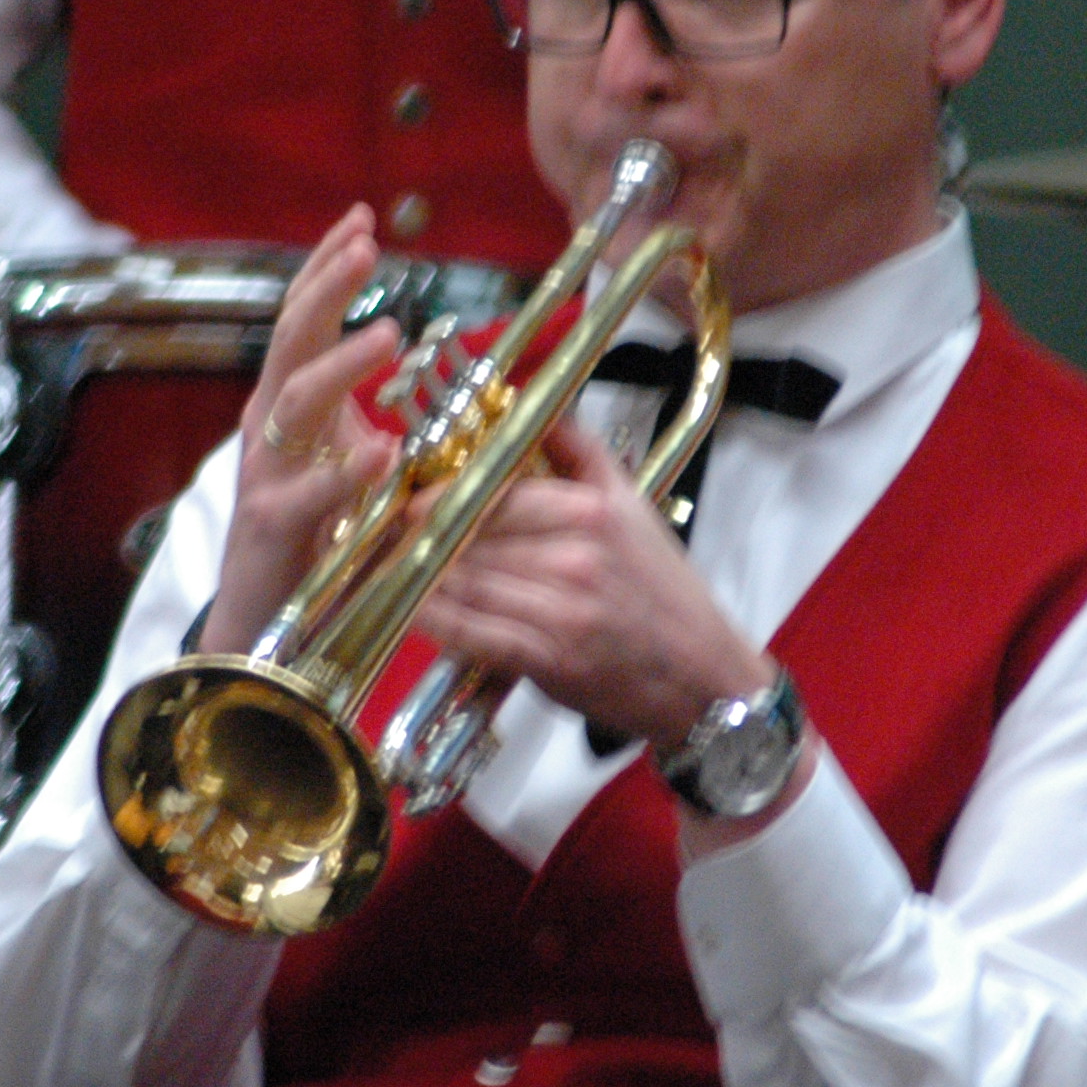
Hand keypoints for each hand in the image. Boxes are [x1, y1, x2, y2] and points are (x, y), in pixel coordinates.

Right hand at [198, 205, 400, 654]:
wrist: (263, 615)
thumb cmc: (310, 531)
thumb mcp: (338, 455)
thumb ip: (362, 408)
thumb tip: (405, 352)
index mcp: (284, 403)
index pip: (301, 318)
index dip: (326, 268)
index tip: (360, 219)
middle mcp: (267, 426)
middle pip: (291, 338)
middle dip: (327, 286)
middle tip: (367, 244)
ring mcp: (266, 472)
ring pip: (296, 399)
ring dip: (344, 362)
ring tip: (391, 333)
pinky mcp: (274, 524)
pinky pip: (313, 492)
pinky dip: (348, 470)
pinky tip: (383, 449)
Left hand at [414, 417, 770, 748]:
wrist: (705, 677)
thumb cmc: (667, 592)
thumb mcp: (635, 506)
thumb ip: (584, 453)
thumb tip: (539, 408)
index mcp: (592, 515)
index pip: (497, 492)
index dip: (443, 492)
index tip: (411, 491)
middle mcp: (573, 560)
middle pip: (473, 536)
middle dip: (419, 529)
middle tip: (381, 523)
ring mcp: (559, 613)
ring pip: (466, 581)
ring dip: (416, 571)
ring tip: (381, 558)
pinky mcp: (547, 660)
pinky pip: (475, 633)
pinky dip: (435, 620)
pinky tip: (405, 606)